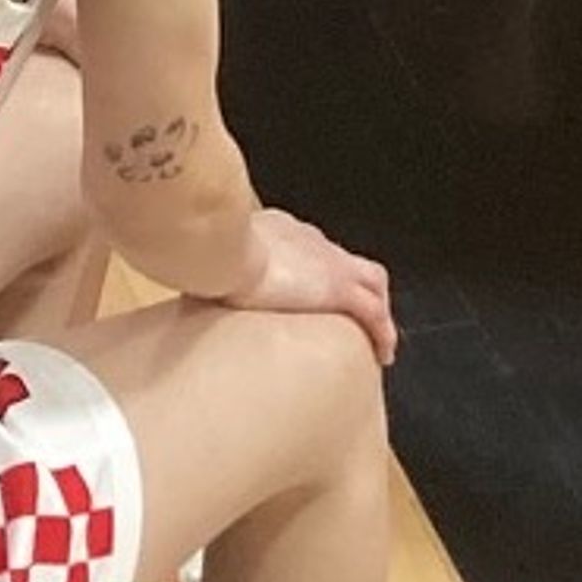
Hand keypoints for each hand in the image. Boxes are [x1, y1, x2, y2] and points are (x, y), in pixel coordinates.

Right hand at [223, 203, 397, 363]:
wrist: (225, 248)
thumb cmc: (209, 254)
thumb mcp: (212, 260)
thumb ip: (214, 272)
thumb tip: (198, 291)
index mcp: (279, 229)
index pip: (310, 249)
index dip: (318, 271)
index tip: (313, 292)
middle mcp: (311, 240)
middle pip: (348, 262)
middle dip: (357, 287)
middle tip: (357, 316)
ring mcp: (329, 263)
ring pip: (372, 283)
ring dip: (378, 309)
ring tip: (378, 339)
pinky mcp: (338, 287)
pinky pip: (373, 311)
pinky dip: (381, 330)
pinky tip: (382, 352)